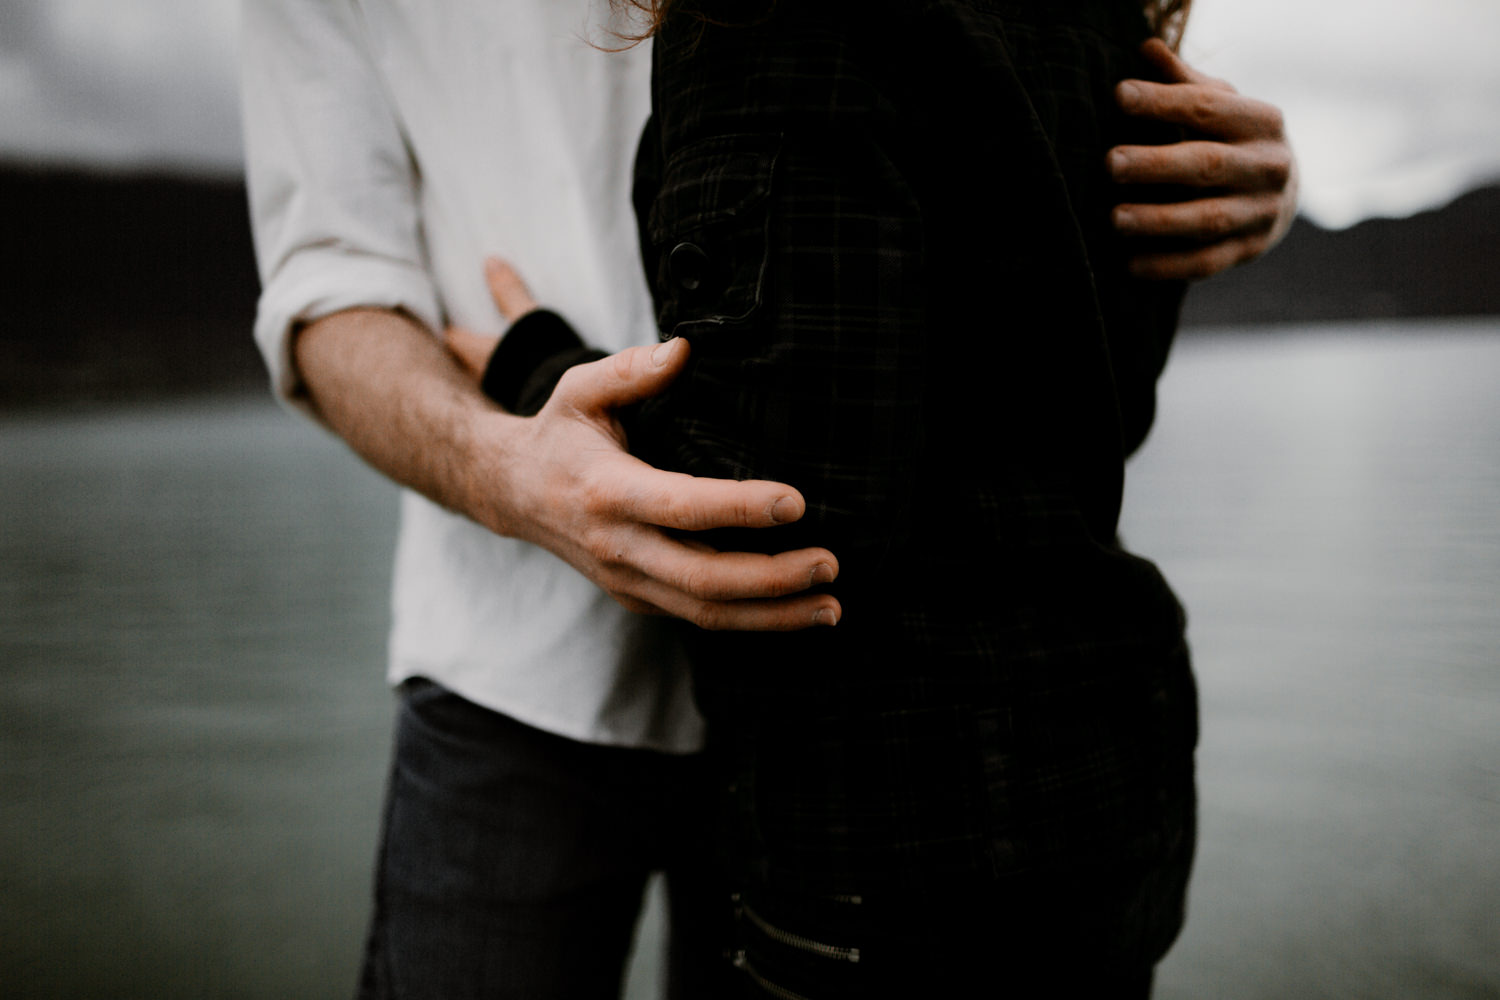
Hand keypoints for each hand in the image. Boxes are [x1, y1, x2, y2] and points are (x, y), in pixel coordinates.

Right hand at [455, 258, 842, 630]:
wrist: (511, 493)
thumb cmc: (559, 433)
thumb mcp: (579, 389)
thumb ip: (630, 369)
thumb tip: (683, 350)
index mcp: (607, 491)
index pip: (681, 506)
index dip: (739, 508)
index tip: (795, 502)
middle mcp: (617, 546)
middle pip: (702, 579)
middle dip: (772, 579)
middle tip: (829, 564)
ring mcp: (627, 580)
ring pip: (705, 613)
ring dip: (773, 615)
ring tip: (830, 607)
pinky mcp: (638, 598)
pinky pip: (699, 619)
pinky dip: (752, 620)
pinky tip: (797, 611)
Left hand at [1108, 37, 1297, 279]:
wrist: (1281, 192)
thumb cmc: (1233, 137)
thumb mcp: (1220, 104)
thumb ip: (1183, 82)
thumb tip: (1147, 50)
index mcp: (1262, 121)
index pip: (1208, 109)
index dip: (1163, 102)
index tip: (1119, 95)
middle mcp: (1269, 166)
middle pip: (1208, 166)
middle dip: (1156, 165)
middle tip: (1109, 163)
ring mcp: (1262, 212)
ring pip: (1208, 219)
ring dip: (1158, 221)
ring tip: (1115, 218)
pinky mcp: (1249, 250)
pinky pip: (1206, 262)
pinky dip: (1167, 266)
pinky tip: (1130, 264)